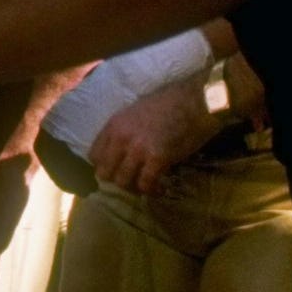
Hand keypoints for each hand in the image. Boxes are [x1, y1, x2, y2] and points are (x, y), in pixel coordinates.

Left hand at [86, 76, 228, 196]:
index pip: (94, 156)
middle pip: (105, 173)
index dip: (106, 166)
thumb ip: (124, 130)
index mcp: (114, 124)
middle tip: (133, 180)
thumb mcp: (137, 111)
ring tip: (148, 185)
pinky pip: (146, 184)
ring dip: (135, 187)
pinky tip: (161, 188)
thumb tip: (120, 151)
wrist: (196, 101)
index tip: (118, 169)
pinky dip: (152, 190)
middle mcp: (121, 137)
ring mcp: (138, 148)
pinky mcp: (157, 158)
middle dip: (118, 180)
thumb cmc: (171, 103)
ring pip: (123, 182)